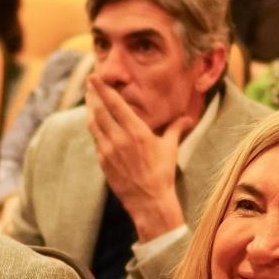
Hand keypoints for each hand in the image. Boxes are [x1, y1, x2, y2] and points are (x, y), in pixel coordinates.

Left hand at [85, 77, 187, 241]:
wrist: (149, 201)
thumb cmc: (162, 173)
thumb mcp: (170, 148)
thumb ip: (176, 128)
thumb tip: (189, 118)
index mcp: (136, 132)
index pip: (115, 105)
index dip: (103, 89)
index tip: (94, 77)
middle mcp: (119, 139)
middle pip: (99, 111)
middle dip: (93, 95)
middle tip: (89, 83)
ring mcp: (108, 151)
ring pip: (94, 124)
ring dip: (90, 109)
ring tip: (89, 98)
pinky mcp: (103, 162)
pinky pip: (96, 139)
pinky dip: (94, 128)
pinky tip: (94, 122)